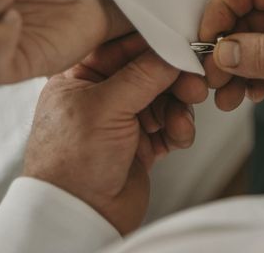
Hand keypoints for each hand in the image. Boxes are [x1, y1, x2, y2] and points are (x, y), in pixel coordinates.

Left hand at [24, 33, 193, 234]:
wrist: (80, 218)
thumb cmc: (70, 165)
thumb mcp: (104, 108)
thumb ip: (142, 76)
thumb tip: (172, 52)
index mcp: (81, 75)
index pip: (123, 46)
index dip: (154, 44)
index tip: (182, 44)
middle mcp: (104, 94)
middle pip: (151, 71)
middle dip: (174, 80)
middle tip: (193, 86)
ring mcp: (125, 118)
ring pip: (166, 97)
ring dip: (179, 107)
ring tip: (180, 121)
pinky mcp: (143, 141)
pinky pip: (172, 123)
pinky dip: (179, 128)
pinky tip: (176, 137)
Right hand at [198, 0, 263, 110]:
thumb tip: (223, 53)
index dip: (221, 9)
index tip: (206, 39)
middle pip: (245, 15)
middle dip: (225, 48)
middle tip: (211, 79)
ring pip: (250, 39)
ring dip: (234, 68)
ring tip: (226, 98)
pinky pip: (263, 56)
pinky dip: (251, 76)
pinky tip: (249, 94)